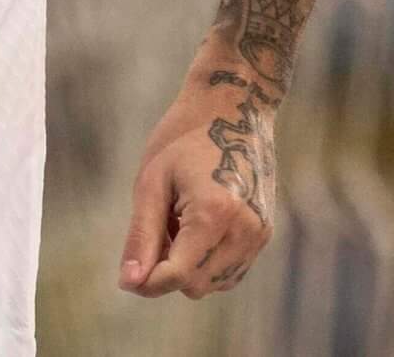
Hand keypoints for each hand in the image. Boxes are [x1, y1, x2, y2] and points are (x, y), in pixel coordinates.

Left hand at [120, 54, 277, 299]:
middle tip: (159, 225)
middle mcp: (245, 229)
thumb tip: (130, 284)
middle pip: (195, 286)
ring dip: (189, 266)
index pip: (178, 276)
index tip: (128, 272)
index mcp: (215, 213)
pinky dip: (208, 262)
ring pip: (213, 284)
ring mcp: (260, 233)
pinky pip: (230, 272)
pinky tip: (199, 225)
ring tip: (181, 219)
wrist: (234, 106)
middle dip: (168, 269)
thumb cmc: (184, 137)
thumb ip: (142, 236)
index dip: (147, 281)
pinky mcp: (265, 233)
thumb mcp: (151, 182)